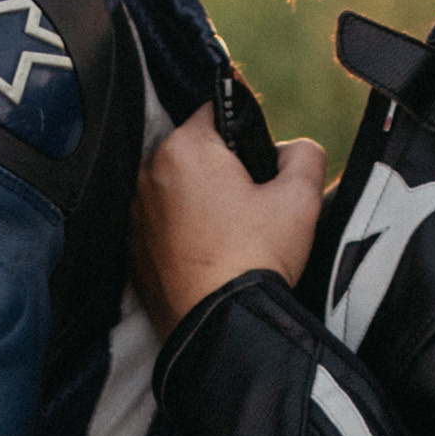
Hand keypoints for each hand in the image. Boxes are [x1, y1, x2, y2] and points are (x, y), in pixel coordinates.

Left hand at [131, 107, 327, 329]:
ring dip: (198, 200)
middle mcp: (147, 174)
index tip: (258, 165)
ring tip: (230, 235)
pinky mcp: (130, 247)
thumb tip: (290, 152)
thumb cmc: (257, 259)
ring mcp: (134, 213)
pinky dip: (181, 231)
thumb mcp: (301, 197)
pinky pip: (160, 222)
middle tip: (249, 207)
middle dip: (221, 169)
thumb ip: (303, 153)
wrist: (222, 325)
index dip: (245, 134)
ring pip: (176, 188)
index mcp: (184, 149)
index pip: (217, 111)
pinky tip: (208, 254)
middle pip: (193, 152)